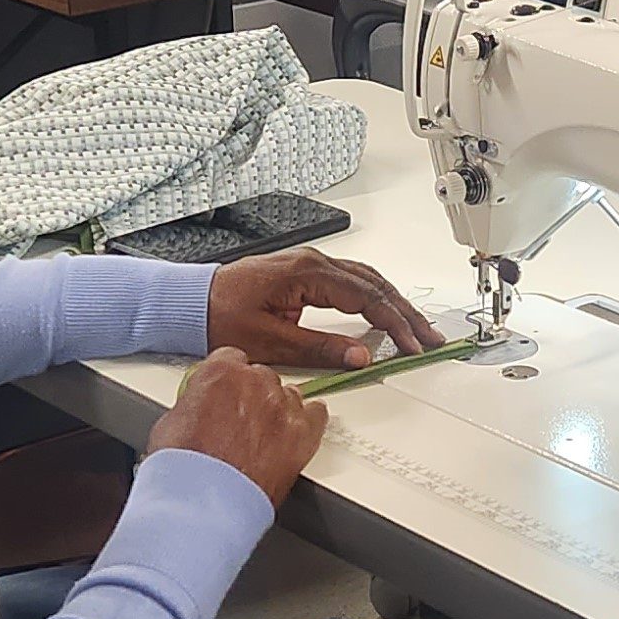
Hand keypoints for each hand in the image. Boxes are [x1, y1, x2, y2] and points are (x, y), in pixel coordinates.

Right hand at [149, 349, 326, 503]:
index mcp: (221, 372)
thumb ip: (193, 405)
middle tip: (241, 420)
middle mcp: (256, 382)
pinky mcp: (303, 434)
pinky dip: (309, 421)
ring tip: (266, 433)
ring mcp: (283, 407)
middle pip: (262, 377)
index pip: (231, 359)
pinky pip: (316, 415)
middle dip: (253, 395)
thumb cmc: (185, 468)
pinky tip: (302, 428)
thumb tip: (197, 411)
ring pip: (288, 396)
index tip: (227, 391)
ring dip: (277, 409)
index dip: (228, 377)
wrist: (206, 500)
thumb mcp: (171, 423)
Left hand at [208, 247, 442, 369]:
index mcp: (307, 273)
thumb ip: (320, 349)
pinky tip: (384, 314)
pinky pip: (351, 282)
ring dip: (394, 304)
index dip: (395, 323)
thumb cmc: (218, 315)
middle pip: (375, 285)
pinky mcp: (304, 275)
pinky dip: (374, 298)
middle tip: (430, 338)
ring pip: (366, 281)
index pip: (367, 297)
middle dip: (406, 313)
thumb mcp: (269, 341)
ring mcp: (310, 266)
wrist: (188, 301)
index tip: (413, 345)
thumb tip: (361, 355)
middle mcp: (313, 263)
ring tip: (416, 329)